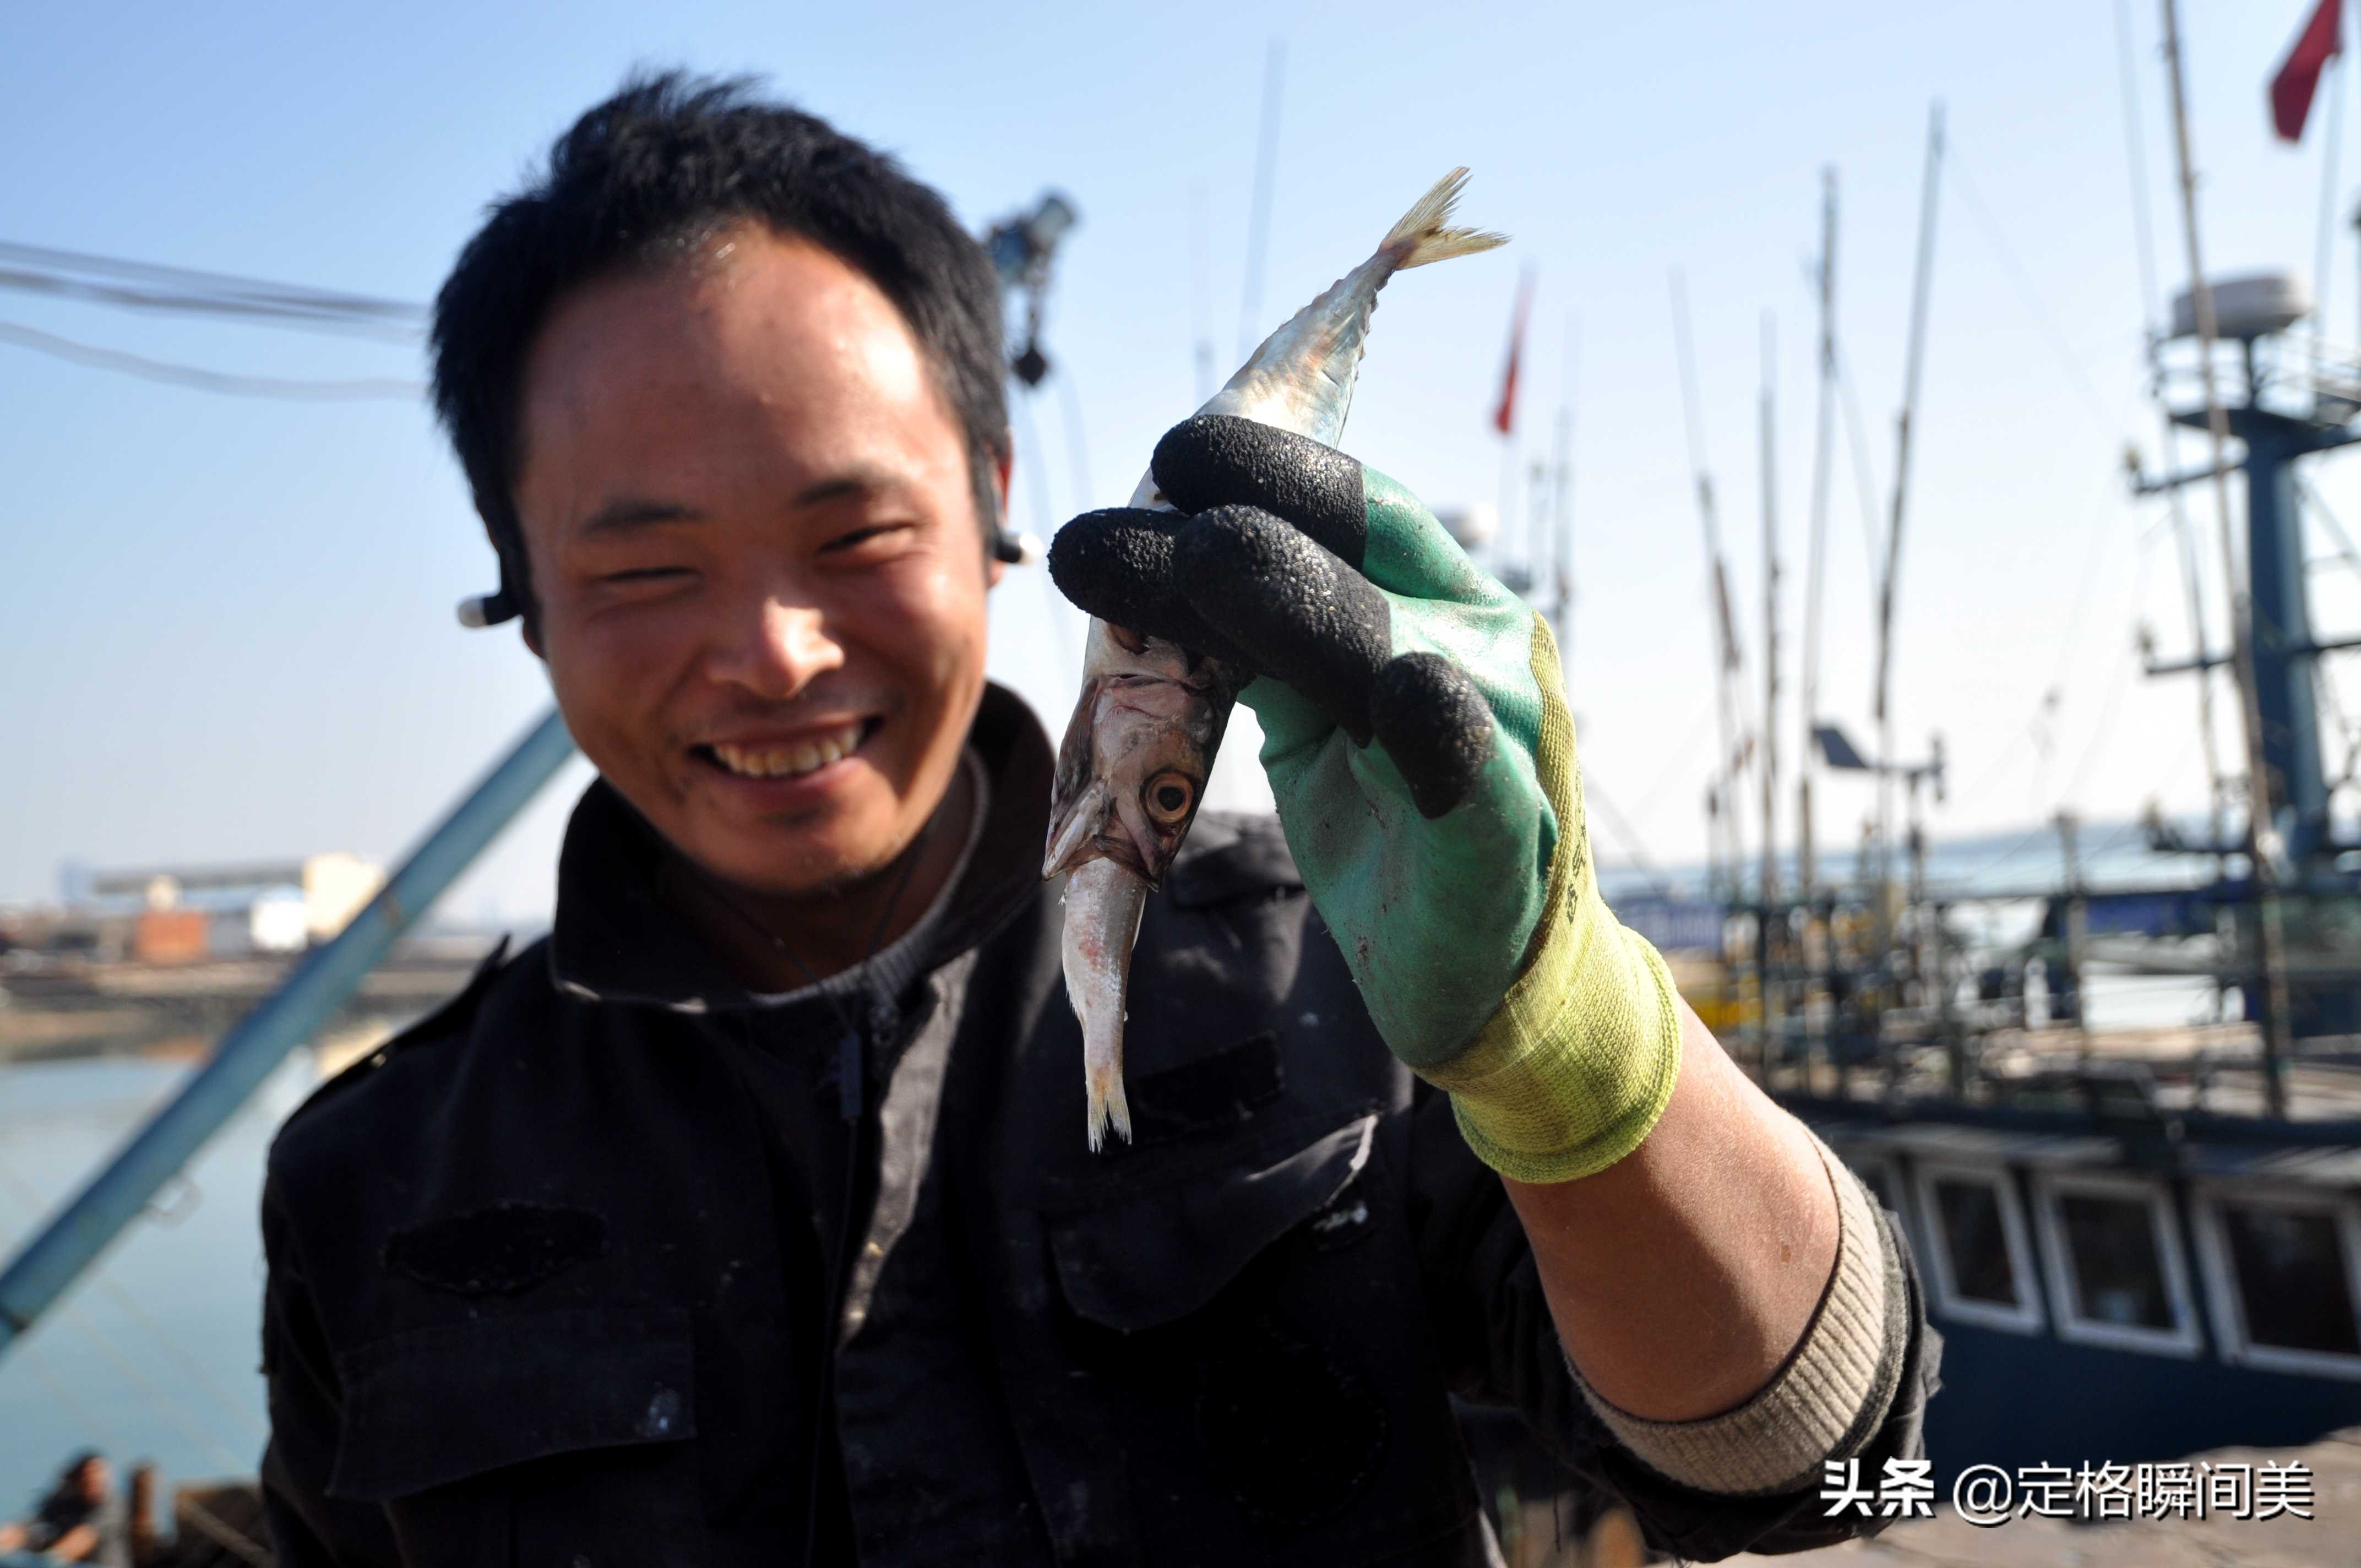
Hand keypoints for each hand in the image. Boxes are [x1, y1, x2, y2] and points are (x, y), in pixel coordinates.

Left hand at [1050, 415, 1681, 1181]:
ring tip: (1201, 558)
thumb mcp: (1316, 714)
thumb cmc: (1395, 827)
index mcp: (1439, 602)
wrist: (1487, 973)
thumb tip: (1153, 572)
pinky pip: (1467, 763)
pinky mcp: (1503, 828)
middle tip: (1133, 504)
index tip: (1167, 454)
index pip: (1354, 508)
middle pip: (1364, 551)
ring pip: (1397, 641)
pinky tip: (1399, 684)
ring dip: (1294, 596)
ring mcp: (1505, 729)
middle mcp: (1483, 642)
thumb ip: (1262, 646)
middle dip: (1243, 520)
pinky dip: (1433, 718)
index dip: (1265, 471)